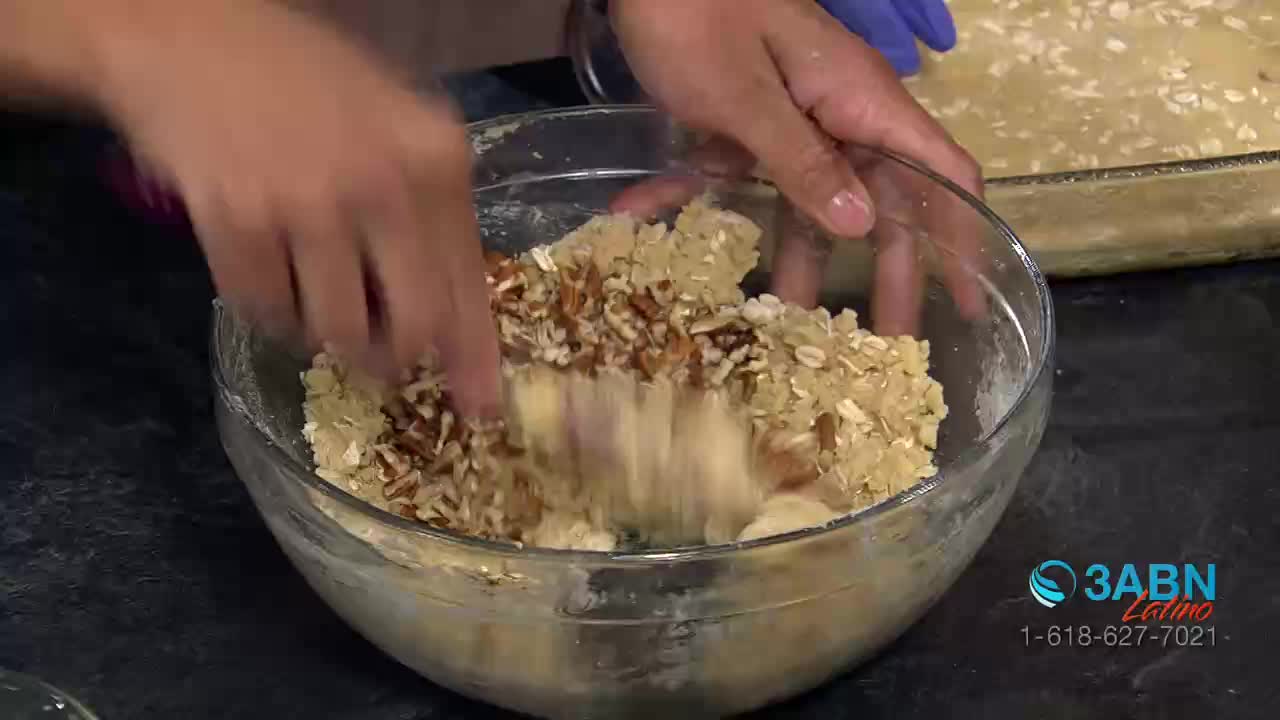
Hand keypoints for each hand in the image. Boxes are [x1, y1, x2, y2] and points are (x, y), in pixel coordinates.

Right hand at [94, 1, 499, 414]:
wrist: (186, 36)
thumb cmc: (301, 80)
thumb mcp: (394, 125)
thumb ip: (430, 212)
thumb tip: (453, 319)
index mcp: (436, 159)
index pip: (468, 285)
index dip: (474, 358)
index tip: (479, 408)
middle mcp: (385, 185)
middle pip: (413, 327)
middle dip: (394, 358)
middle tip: (375, 358)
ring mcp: (309, 204)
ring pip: (335, 331)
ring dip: (322, 334)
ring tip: (307, 290)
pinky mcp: (237, 220)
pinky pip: (264, 312)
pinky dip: (266, 311)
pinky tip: (263, 270)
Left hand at [609, 0, 984, 334]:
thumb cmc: (696, 14)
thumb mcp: (746, 96)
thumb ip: (802, 160)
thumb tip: (861, 225)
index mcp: (861, 101)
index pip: (941, 173)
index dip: (963, 236)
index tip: (970, 300)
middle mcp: (839, 113)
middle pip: (881, 201)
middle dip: (884, 273)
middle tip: (881, 345)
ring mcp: (792, 116)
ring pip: (810, 198)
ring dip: (794, 258)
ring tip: (780, 326)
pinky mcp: (745, 118)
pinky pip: (741, 172)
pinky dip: (699, 195)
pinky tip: (642, 217)